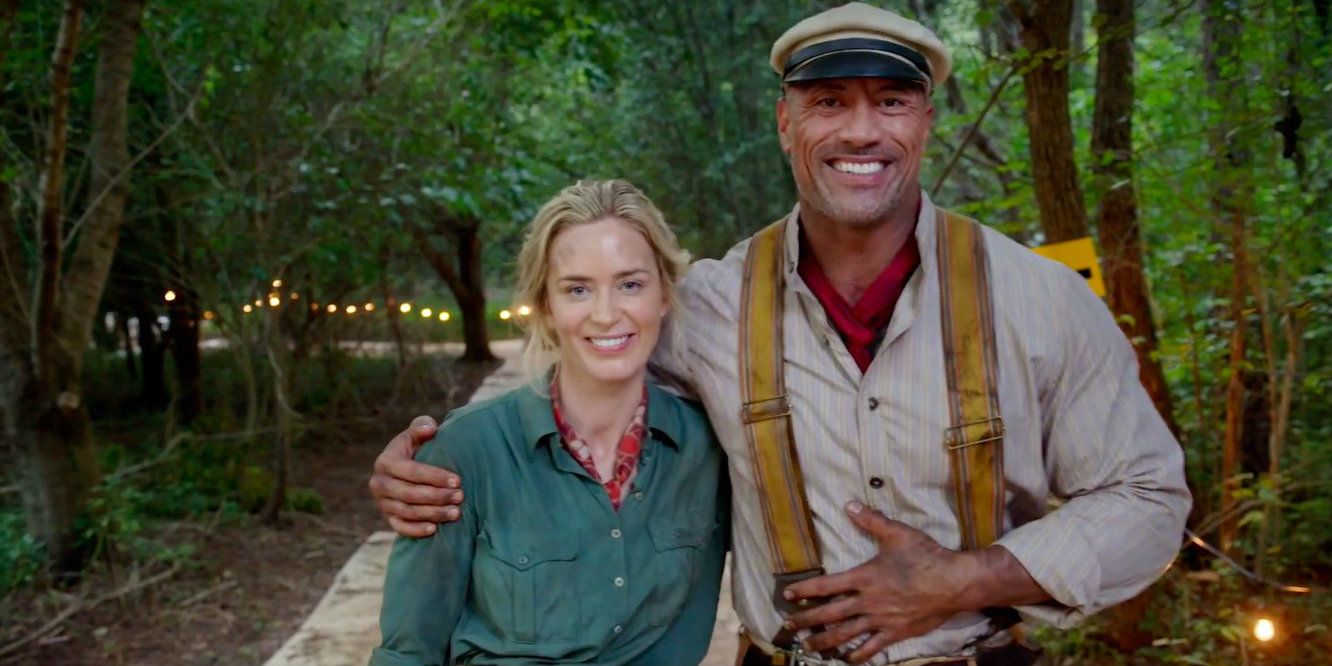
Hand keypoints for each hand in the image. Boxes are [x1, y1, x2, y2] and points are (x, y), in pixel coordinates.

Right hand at [367, 415, 463, 536]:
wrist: (406, 467)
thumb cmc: (417, 446)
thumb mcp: (417, 433)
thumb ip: (421, 426)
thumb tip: (429, 429)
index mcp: (385, 461)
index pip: (411, 471)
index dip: (435, 477)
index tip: (458, 480)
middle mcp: (379, 483)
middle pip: (409, 494)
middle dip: (437, 497)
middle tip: (460, 497)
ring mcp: (382, 502)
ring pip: (407, 512)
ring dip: (432, 514)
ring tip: (456, 513)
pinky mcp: (388, 517)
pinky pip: (400, 527)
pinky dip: (416, 530)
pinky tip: (435, 529)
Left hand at [783, 501, 973, 662]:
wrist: (954, 583)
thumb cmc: (925, 556)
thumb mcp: (896, 533)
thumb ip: (871, 520)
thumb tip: (849, 504)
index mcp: (864, 577)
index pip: (826, 586)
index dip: (804, 590)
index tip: (787, 595)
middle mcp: (867, 601)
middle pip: (829, 614)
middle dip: (806, 620)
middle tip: (789, 625)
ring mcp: (881, 620)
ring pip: (846, 634)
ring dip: (825, 641)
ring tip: (809, 647)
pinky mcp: (896, 633)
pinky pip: (872, 647)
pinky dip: (858, 655)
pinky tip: (847, 659)